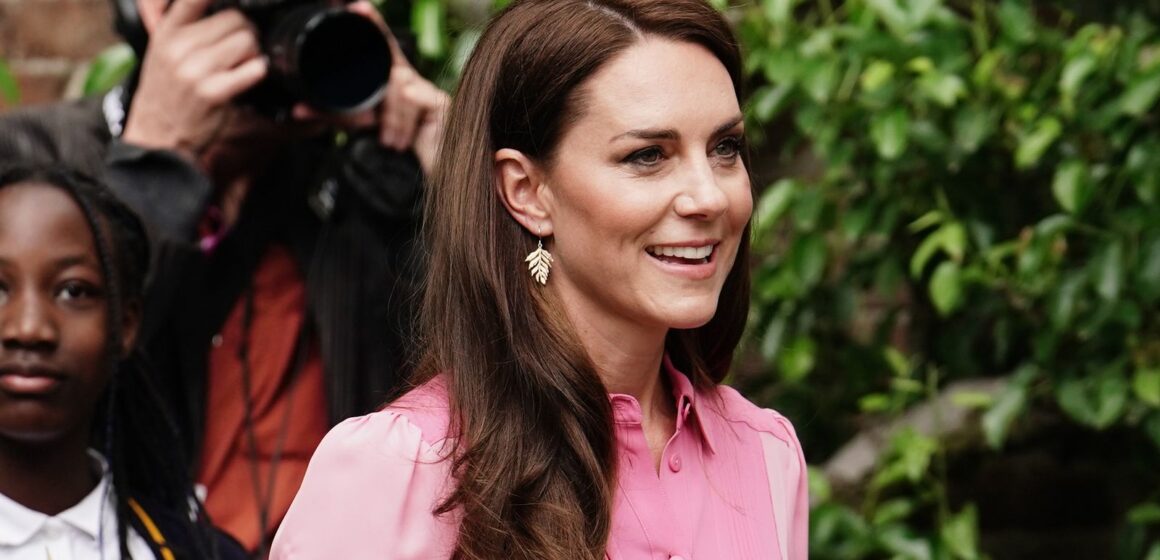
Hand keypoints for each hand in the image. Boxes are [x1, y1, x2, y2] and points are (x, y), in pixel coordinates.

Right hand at [121, 0, 266, 162]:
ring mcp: (195, 69)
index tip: (235, 4)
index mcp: (168, 31)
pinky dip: (258, 72)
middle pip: (235, 18)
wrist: (156, 135)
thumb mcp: (163, 50)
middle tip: (240, 50)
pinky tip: (247, 79)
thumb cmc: (167, 91)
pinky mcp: (213, 92)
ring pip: (248, 41)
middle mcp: (179, 46)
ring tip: (241, 66)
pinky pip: (255, 69)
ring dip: (254, 53)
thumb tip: (227, 9)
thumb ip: (187, 26)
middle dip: (246, 32)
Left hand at [291, 1, 448, 175]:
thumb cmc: (401, 146)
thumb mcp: (364, 129)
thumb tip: (300, 109)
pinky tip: (403, 124)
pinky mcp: (441, 105)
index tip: (357, 8)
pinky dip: (407, 112)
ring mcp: (426, 91)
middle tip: (360, 12)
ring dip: (391, 117)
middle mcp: (409, 80)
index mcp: (391, 81)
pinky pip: (420, 101)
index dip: (372, 25)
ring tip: (388, 141)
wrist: (433, 173)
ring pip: (398, 87)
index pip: (380, 47)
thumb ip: (336, 117)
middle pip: (389, 61)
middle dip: (376, 34)